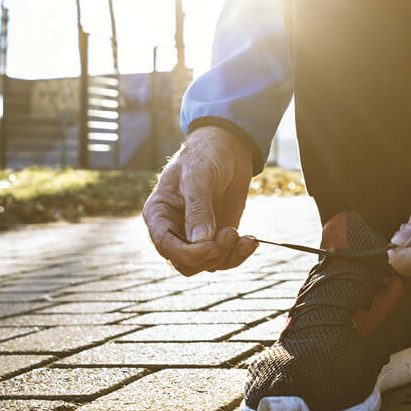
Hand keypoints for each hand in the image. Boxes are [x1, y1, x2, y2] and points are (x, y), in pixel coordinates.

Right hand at [143, 125, 257, 275]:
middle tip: (230, 233)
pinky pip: (225, 257)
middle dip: (209, 256)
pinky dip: (239, 254)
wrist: (227, 146)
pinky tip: (250, 240)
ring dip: (227, 256)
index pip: (165, 246)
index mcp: (159, 214)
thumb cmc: (205, 156)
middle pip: (185, 263)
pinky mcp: (218, 235)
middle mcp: (174, 229)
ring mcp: (196, 234)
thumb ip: (198, 208)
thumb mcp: (198, 177)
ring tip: (242, 236)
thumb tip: (200, 241)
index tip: (211, 246)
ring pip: (206, 264)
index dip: (187, 254)